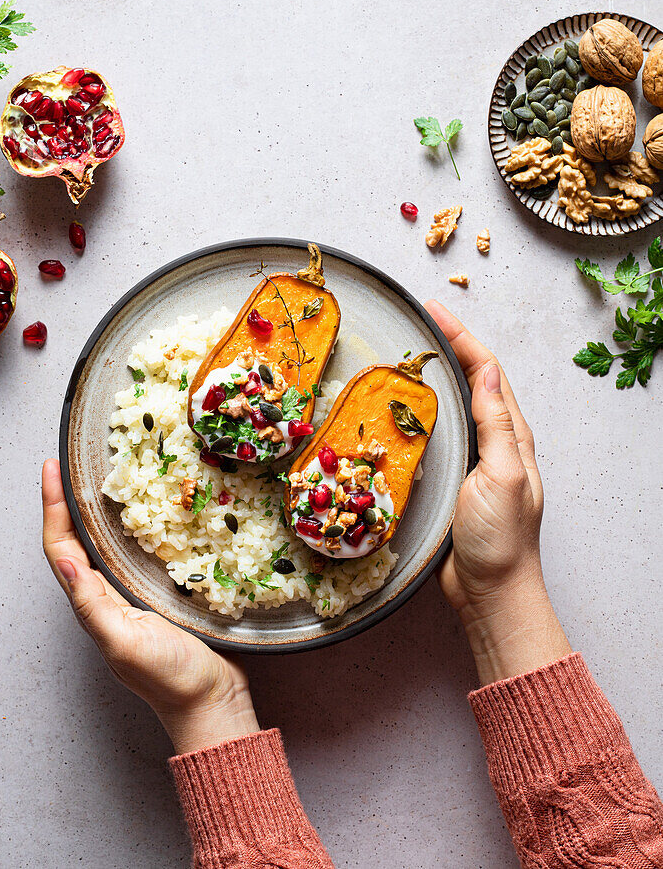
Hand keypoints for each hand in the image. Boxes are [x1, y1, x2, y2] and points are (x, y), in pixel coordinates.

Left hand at [42, 459, 258, 752]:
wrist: (214, 701)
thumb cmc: (172, 678)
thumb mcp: (126, 642)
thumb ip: (94, 606)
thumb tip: (65, 564)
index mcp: (94, 604)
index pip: (61, 548)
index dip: (52, 508)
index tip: (50, 469)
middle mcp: (107, 595)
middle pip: (77, 541)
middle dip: (68, 501)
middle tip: (71, 463)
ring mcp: (133, 594)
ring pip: (106, 544)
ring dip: (97, 511)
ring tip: (102, 475)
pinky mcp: (161, 593)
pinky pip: (138, 552)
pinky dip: (135, 525)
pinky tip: (150, 508)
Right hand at [425, 301, 570, 684]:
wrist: (490, 594)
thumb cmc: (501, 540)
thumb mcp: (503, 476)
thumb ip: (498, 425)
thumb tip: (491, 373)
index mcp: (511, 437)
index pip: (488, 373)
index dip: (462, 339)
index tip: (435, 312)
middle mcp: (493, 443)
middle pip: (470, 382)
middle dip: (446, 349)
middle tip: (414, 324)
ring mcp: (471, 462)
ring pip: (451, 408)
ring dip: (430, 379)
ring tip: (402, 357)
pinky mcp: (451, 482)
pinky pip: (435, 438)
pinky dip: (417, 416)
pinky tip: (396, 413)